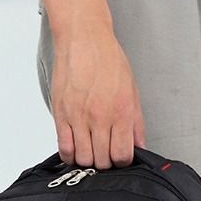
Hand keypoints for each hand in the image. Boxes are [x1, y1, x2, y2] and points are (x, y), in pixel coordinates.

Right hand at [51, 23, 145, 168]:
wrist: (83, 39)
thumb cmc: (108, 60)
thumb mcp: (132, 91)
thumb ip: (135, 123)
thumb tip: (139, 146)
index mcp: (121, 112)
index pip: (122, 155)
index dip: (122, 161)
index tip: (120, 156)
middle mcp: (99, 117)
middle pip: (102, 160)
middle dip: (105, 162)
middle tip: (105, 153)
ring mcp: (78, 117)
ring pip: (83, 158)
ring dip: (88, 160)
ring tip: (90, 150)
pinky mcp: (61, 114)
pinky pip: (64, 148)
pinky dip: (70, 155)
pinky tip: (75, 148)